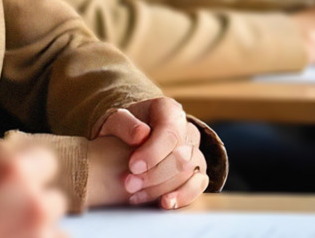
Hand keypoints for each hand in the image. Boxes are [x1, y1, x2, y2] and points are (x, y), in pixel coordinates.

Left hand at [88, 98, 207, 209]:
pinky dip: (183, 196)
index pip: (170, 133)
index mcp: (169, 111)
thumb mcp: (115, 120)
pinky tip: (164, 203)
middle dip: (154, 175)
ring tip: (136, 196)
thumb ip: (124, 123)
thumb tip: (141, 134)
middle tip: (129, 184)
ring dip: (162, 188)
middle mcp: (186, 129)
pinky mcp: (196, 171)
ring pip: (189, 172)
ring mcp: (194, 151)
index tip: (132, 166)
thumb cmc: (123, 129)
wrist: (128, 141)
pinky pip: (198, 185)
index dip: (153, 152)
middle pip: (180, 156)